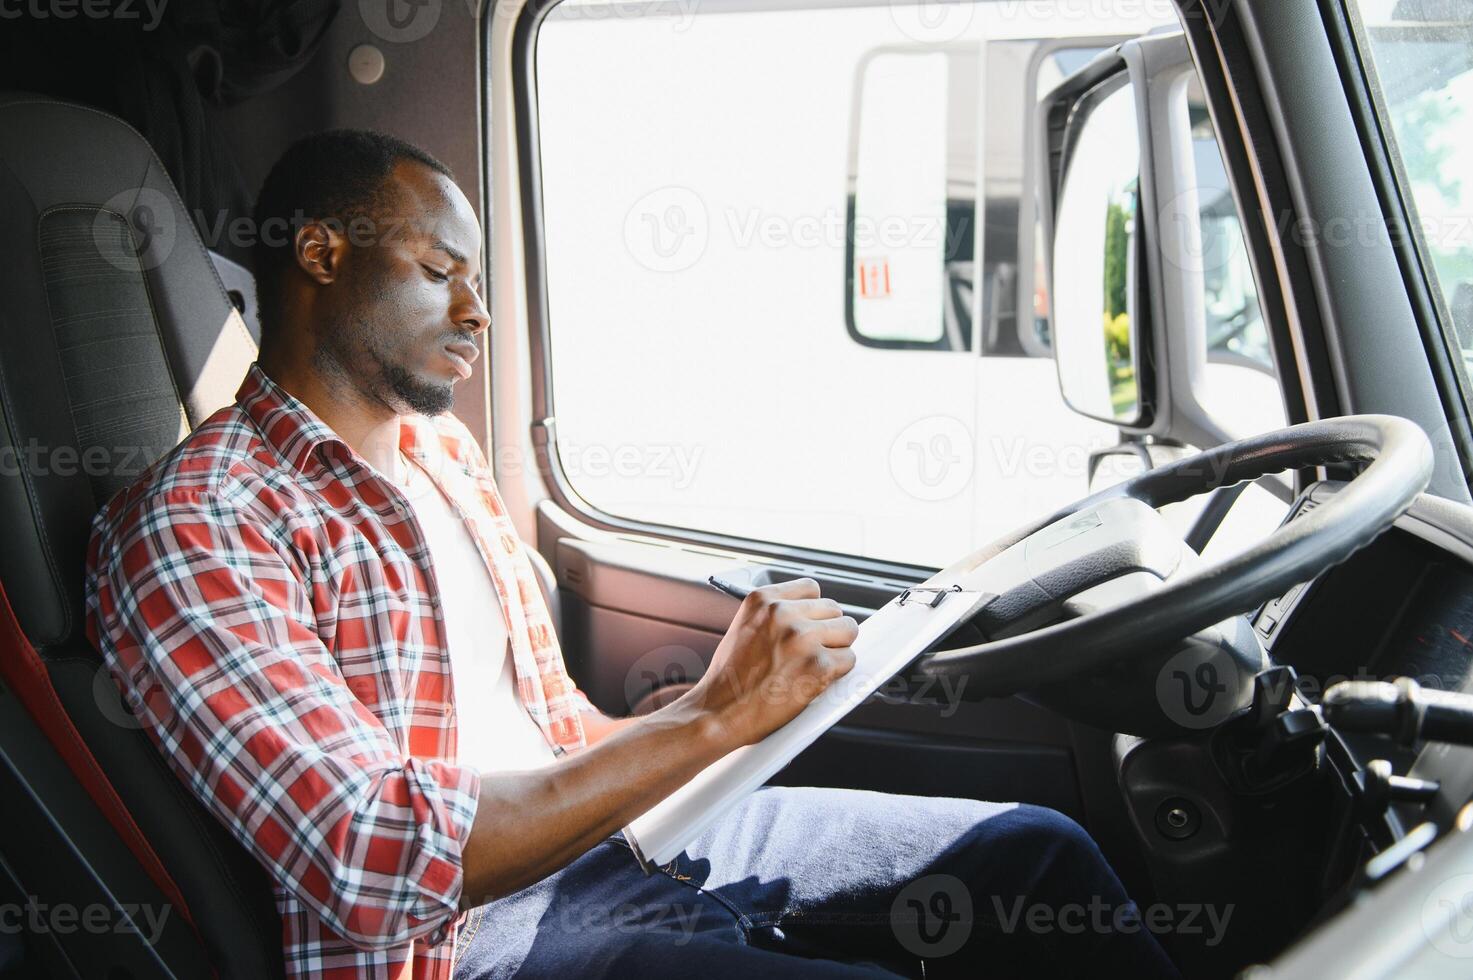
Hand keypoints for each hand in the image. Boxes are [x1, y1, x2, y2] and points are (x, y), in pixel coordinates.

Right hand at [682, 578, 857, 748]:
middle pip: (834, 609)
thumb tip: (812, 616)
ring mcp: (802, 638)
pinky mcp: (818, 665)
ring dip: (837, 648)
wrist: (719, 713)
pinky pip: (849, 660)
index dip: (813, 610)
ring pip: (847, 630)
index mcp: (762, 600)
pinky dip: (838, 672)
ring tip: (812, 666)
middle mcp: (782, 613)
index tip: (810, 624)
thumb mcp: (745, 628)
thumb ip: (775, 616)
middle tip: (810, 653)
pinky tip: (814, 680)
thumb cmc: (730, 678)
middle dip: (827, 630)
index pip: (811, 588)